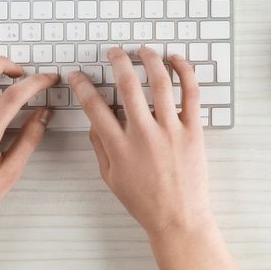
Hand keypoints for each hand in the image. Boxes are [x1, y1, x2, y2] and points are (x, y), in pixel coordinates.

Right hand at [68, 47, 212, 240]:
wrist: (178, 219)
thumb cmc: (144, 202)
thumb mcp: (111, 178)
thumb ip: (100, 148)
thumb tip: (94, 122)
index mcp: (119, 147)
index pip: (94, 107)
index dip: (82, 86)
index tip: (78, 76)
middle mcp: (143, 135)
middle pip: (127, 85)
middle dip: (117, 61)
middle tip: (113, 52)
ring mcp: (170, 131)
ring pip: (159, 83)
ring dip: (149, 60)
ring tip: (143, 50)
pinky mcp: (193, 131)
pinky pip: (191, 94)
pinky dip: (185, 72)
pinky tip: (176, 60)